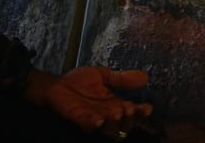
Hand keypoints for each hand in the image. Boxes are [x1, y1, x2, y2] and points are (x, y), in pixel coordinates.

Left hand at [29, 67, 151, 136]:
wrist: (56, 84)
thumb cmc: (80, 81)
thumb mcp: (103, 75)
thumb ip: (122, 78)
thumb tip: (146, 76)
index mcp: (115, 103)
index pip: (133, 111)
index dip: (141, 112)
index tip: (147, 108)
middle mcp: (107, 114)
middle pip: (124, 124)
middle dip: (129, 118)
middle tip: (129, 108)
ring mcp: (94, 119)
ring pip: (109, 129)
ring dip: (114, 122)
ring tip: (116, 112)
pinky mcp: (79, 120)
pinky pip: (88, 126)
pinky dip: (94, 124)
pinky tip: (98, 119)